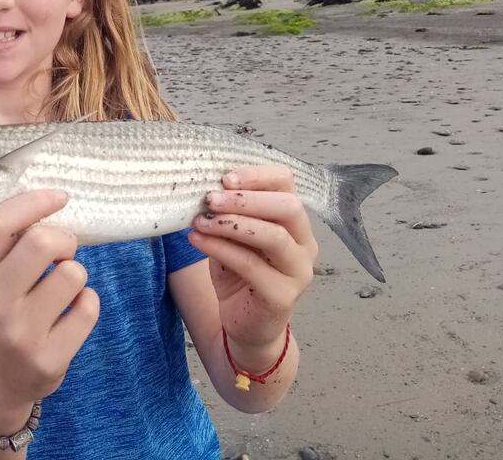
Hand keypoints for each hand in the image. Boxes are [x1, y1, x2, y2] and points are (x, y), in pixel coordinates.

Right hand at [0, 190, 100, 431]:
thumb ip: (5, 248)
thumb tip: (49, 202)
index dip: (33, 202)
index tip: (60, 196)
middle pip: (43, 242)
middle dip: (64, 241)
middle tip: (62, 253)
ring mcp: (20, 334)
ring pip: (73, 274)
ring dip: (76, 275)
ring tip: (62, 289)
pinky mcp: (48, 360)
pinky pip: (88, 308)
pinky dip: (87, 303)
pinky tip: (71, 313)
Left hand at [188, 165, 317, 355]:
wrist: (245, 326)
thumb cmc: (239, 273)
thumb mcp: (232, 237)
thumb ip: (228, 214)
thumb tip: (204, 188)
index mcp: (294, 221)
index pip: (287, 183)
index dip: (256, 175)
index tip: (223, 178)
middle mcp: (305, 243)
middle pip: (288, 207)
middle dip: (246, 199)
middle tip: (210, 198)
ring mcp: (299, 271)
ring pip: (274, 236)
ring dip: (232, 223)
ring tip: (201, 220)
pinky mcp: (283, 296)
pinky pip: (252, 265)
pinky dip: (221, 248)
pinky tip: (198, 239)